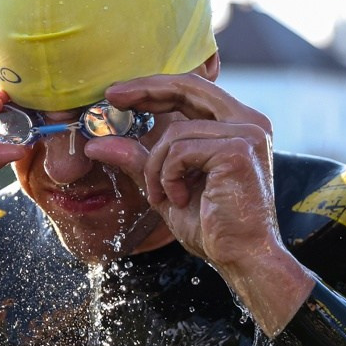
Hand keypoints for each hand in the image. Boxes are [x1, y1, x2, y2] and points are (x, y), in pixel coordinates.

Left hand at [89, 73, 313, 332]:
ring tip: (163, 196)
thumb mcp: (165, 186)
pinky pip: (180, 151)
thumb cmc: (213, 228)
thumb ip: (139, 160)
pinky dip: (168, 177)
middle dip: (145, 90)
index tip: (118, 94)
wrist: (243, 258)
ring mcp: (247, 133)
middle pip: (188, 88)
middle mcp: (248, 122)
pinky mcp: (238, 149)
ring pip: (175, 132)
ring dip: (156, 168)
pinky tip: (179, 199)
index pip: (192, 90)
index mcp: (237, 126)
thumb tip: (97, 144)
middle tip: (112, 96)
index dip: (154, 87)